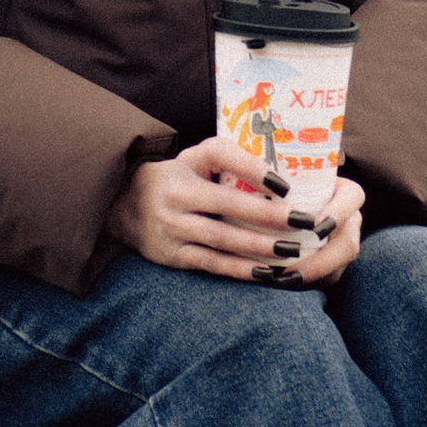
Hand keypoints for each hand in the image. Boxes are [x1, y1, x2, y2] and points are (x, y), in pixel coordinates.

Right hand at [110, 135, 365, 285]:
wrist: (123, 207)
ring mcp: (172, 225)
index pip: (218, 154)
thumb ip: (228, 163)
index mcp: (185, 162)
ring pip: (223, 238)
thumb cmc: (177, 181)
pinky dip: (241, 269)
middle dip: (269, 215)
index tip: (285, 182)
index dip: (251, 167)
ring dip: (261, 246)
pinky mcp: (172, 254)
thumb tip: (284, 171)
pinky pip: (212, 263)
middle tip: (304, 222)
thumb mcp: (193, 162)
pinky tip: (268, 273)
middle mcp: (176, 192)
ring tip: (293, 251)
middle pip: (227, 204)